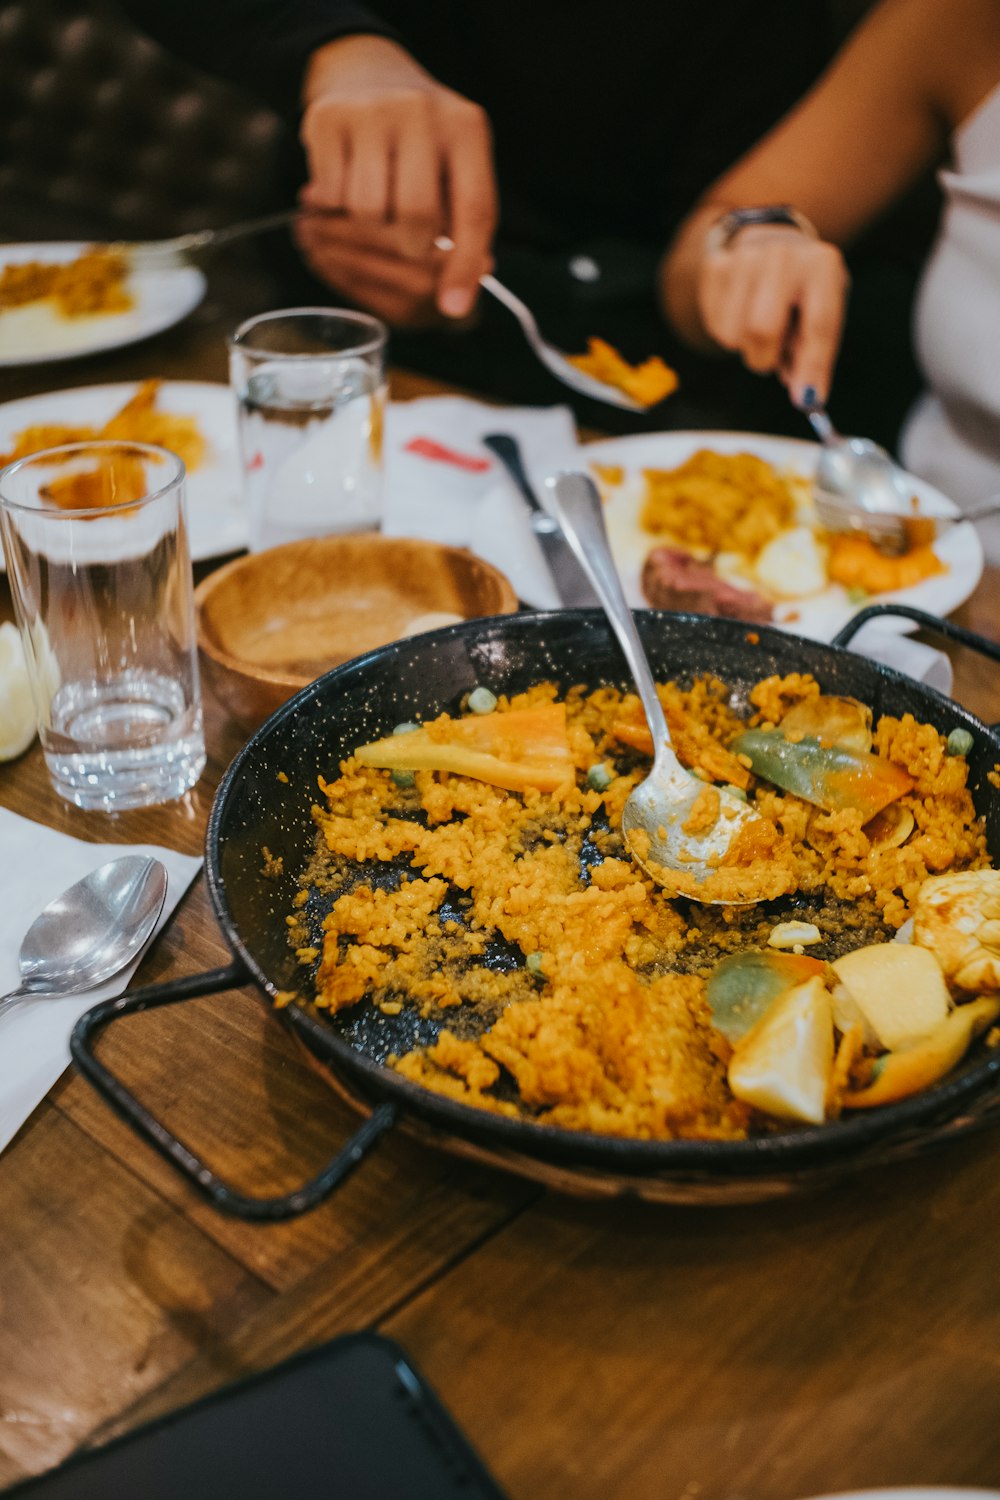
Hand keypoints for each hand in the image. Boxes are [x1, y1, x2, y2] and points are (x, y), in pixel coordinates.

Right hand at [299, 35, 496, 323]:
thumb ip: (461, 224)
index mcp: (467, 128)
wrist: (363, 72)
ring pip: (369, 214)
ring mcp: (373, 111)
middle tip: (405, 234)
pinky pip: (332, 198)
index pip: (475, 211)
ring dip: (368, 224)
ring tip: (373, 198)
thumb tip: (457, 299)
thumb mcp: (453, 166)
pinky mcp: (329, 119)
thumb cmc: (418, 141)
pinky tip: (344, 181)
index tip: (455, 308)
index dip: (465, 266)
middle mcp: (423, 112)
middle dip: (410, 244)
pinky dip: (335, 204)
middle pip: (417, 220)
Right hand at [696, 225, 849, 403]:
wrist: (766, 242)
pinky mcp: (716, 268)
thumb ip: (813, 353)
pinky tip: (741, 313)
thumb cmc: (801, 290)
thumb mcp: (821, 311)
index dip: (812, 366)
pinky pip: (716, 327)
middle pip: (762, 330)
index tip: (806, 398)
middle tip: (770, 360)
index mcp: (822, 266)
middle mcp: (783, 256)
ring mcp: (745, 259)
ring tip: (759, 326)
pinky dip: (729, 334)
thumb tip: (804, 395)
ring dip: (747, 347)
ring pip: (735, 335)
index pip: (818, 325)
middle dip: (765, 359)